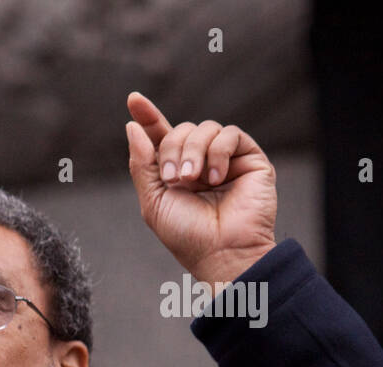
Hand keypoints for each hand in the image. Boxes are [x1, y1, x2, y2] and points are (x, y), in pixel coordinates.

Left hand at [126, 92, 277, 284]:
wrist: (221, 252)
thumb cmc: (187, 235)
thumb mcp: (153, 201)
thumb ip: (142, 164)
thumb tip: (132, 127)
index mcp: (175, 171)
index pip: (161, 135)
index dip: (148, 116)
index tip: (134, 99)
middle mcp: (200, 161)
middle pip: (180, 130)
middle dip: (171, 149)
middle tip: (174, 179)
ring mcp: (225, 158)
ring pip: (204, 128)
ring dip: (193, 151)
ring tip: (193, 180)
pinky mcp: (250, 158)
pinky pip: (229, 134)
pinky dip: (217, 152)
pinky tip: (215, 178)